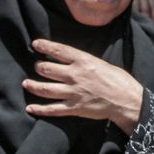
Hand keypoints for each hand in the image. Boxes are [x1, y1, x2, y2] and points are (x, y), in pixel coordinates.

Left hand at [23, 38, 144, 134]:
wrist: (127, 101)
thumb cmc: (118, 80)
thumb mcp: (101, 63)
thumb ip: (84, 62)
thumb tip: (71, 59)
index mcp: (83, 61)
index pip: (58, 50)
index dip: (44, 46)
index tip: (35, 44)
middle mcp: (75, 75)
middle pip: (46, 69)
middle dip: (38, 67)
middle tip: (37, 67)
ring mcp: (73, 92)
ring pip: (45, 88)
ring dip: (32, 85)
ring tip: (26, 83)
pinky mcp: (74, 108)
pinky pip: (52, 109)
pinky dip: (39, 109)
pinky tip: (30, 108)